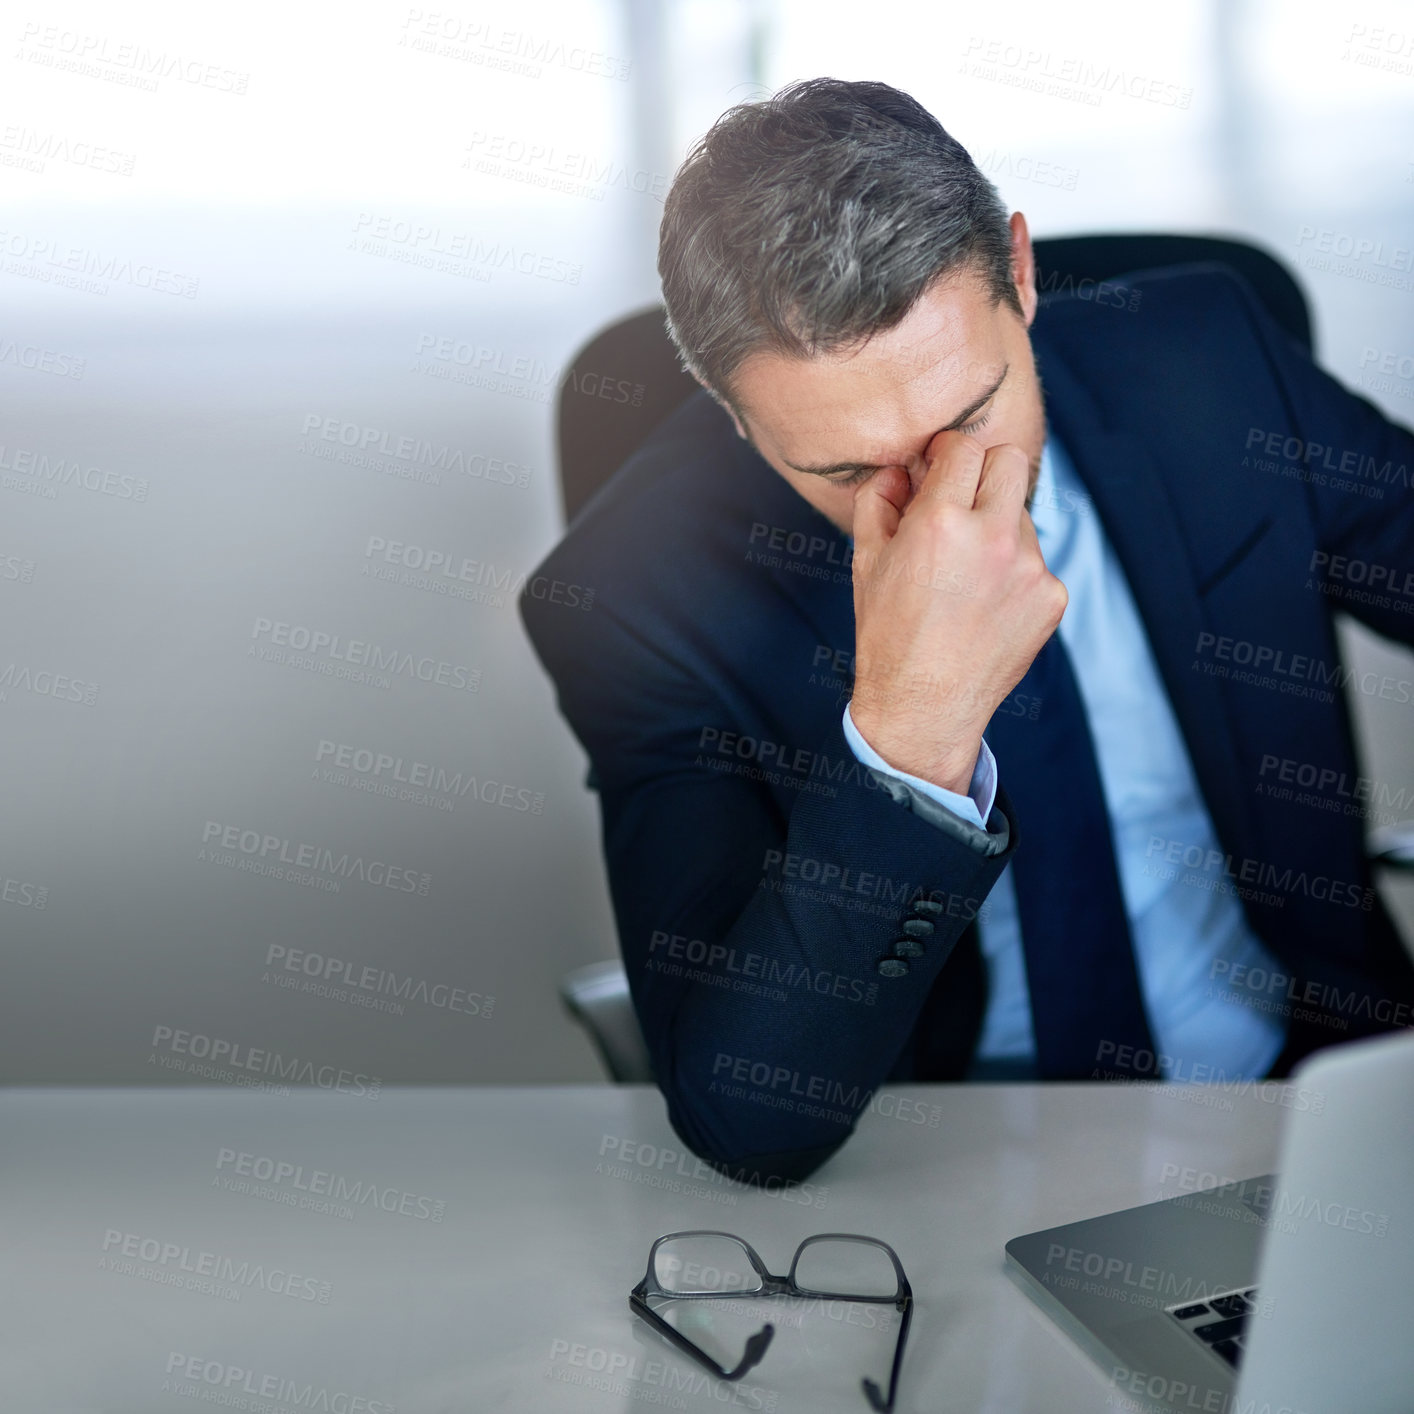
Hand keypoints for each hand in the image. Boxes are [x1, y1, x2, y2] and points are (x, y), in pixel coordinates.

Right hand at [848, 430, 1066, 793]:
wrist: (924, 706)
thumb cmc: (887, 634)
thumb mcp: (865, 561)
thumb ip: (879, 500)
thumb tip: (900, 470)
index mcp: (941, 522)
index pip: (964, 447)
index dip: (947, 452)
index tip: (940, 466)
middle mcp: (993, 538)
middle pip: (1011, 460)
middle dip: (984, 470)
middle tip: (962, 499)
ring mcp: (1030, 569)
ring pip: (1022, 514)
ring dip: (997, 527)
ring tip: (966, 574)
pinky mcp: (1051, 597)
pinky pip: (1036, 561)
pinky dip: (1013, 572)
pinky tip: (985, 604)